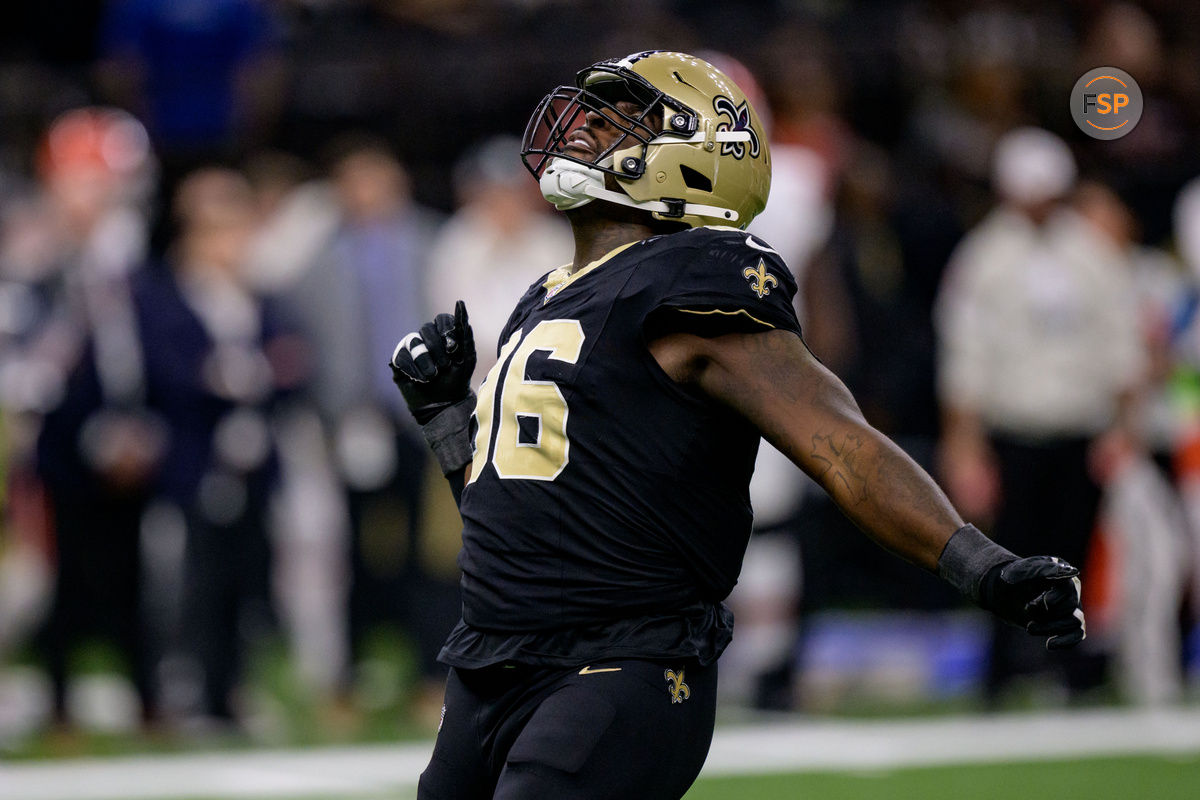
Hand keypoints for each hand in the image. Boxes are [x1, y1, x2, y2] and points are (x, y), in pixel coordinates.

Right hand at [390, 301, 475, 424]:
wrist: (444, 406)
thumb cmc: (458, 381)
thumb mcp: (467, 357)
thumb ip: (465, 332)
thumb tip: (460, 303)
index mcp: (444, 335)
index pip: (442, 319)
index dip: (447, 331)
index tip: (453, 348)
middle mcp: (426, 339)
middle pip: (427, 328)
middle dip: (437, 348)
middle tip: (444, 366)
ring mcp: (411, 349)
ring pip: (413, 342)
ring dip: (426, 361)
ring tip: (432, 376)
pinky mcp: (399, 361)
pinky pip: (402, 356)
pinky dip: (413, 369)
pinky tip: (420, 379)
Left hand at [979, 556, 1084, 649]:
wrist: (1004, 593)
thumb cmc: (1013, 578)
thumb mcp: (1023, 571)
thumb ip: (1043, 569)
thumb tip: (1071, 572)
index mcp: (1062, 574)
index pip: (1069, 588)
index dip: (1056, 598)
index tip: (1045, 603)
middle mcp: (1070, 591)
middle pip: (1070, 607)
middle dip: (1047, 613)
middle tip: (1027, 609)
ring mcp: (1070, 608)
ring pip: (1075, 623)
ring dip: (1051, 628)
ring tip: (1029, 628)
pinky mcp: (1066, 623)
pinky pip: (1077, 634)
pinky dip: (1067, 642)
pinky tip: (1049, 645)